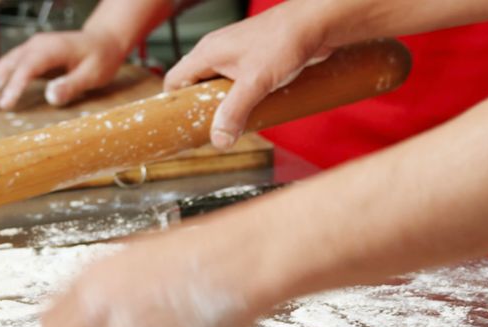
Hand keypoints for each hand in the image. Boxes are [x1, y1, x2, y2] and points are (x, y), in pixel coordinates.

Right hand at [0, 29, 126, 109]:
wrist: (103, 40)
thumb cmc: (101, 58)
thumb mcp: (93, 74)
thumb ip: (71, 85)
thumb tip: (50, 96)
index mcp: (51, 49)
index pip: (27, 69)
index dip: (14, 87)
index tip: (4, 105)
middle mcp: (37, 45)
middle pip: (10, 66)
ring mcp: (32, 48)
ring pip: (4, 64)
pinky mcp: (31, 53)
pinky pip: (8, 64)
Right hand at [164, 3, 332, 148]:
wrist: (315, 24)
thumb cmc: (283, 42)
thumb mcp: (255, 83)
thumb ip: (234, 112)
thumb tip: (218, 140)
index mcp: (208, 52)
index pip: (175, 79)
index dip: (173, 103)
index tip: (178, 125)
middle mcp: (218, 52)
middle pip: (196, 84)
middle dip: (201, 108)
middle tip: (208, 132)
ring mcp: (237, 55)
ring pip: (220, 85)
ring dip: (224, 105)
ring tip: (231, 125)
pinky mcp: (255, 60)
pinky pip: (240, 83)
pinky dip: (242, 98)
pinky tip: (253, 111)